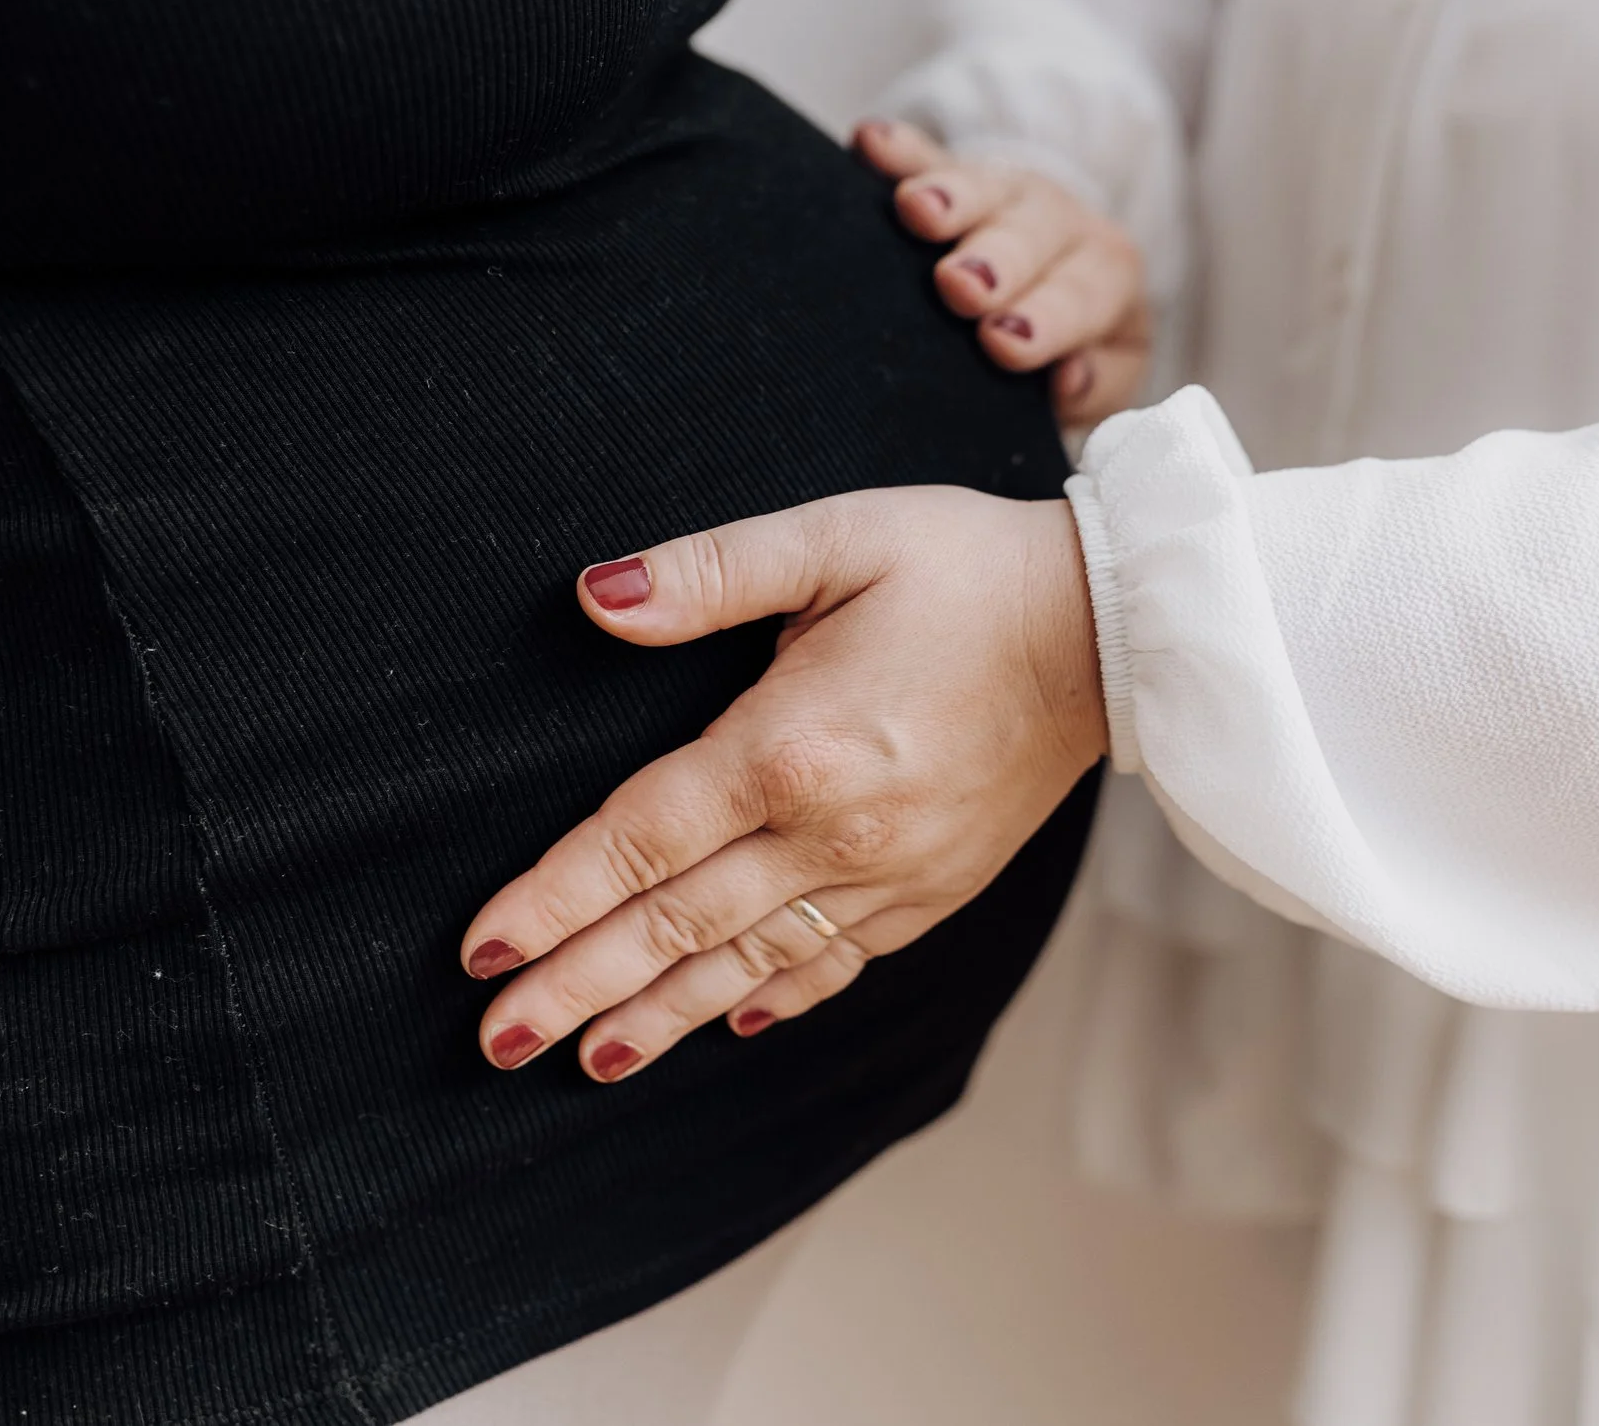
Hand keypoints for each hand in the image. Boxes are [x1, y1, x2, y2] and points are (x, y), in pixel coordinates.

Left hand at [459, 487, 1105, 1081]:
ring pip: (748, 963)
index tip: (483, 949)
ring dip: (660, 1017)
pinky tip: (731, 1027)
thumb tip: (597, 598)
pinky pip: (835, 961)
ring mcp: (889, 874)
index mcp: (791, 747)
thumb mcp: (833, 536)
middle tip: (498, 1037)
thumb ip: (708, 571)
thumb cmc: (964, 565)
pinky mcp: (934, 890)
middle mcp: (834, 832)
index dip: (555, 897)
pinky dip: (774, 997)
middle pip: (675, 925)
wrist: (1115, 629)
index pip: (639, 839)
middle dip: (578, 986)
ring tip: (585, 1062)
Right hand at [855, 118, 1149, 430]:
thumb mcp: (1105, 371)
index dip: (1045, 320)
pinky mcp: (951, 173)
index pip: (1080, 297)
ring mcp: (1004, 194)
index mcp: (1104, 277)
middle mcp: (1060, 225)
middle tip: (958, 285)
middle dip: (994, 260)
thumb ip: (1098, 382)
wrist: (1065, 274)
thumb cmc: (1078, 346)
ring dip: (949, 198)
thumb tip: (1070, 380)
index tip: (1002, 342)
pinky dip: (897, 152)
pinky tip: (870, 142)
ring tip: (914, 208)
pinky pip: (924, 156)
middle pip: (1030, 237)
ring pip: (981, 189)